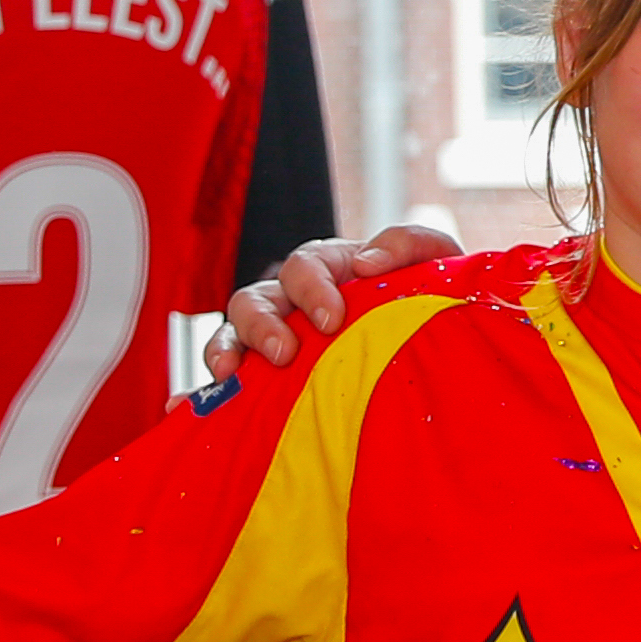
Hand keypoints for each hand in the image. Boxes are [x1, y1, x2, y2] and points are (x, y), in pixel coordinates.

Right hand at [217, 223, 460, 365]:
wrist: (439, 347)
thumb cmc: (428, 300)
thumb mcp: (432, 262)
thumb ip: (408, 244)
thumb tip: (366, 262)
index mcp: (330, 269)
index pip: (305, 265)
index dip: (312, 289)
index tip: (332, 320)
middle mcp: (293, 299)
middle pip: (255, 298)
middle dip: (263, 324)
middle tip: (286, 352)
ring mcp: (274, 335)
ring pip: (232, 330)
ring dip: (228, 348)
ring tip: (233, 372)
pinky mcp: (265, 374)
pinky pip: (226, 373)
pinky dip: (210, 381)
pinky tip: (201, 398)